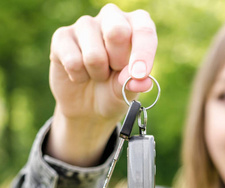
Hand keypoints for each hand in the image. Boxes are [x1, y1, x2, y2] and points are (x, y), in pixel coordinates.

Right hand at [46, 3, 157, 165]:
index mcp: (136, 31)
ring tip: (96, 77)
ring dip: (95, 68)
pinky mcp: (63, 38)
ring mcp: (85, 28)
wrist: (89, 110)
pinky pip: (68, 50)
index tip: (140, 72)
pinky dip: (75, 70)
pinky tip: (79, 76)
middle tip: (112, 73)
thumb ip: (135, 83)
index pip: (144, 27)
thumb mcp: (129, 94)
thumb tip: (143, 76)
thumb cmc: (116, 96)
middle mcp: (112, 23)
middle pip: (116, 24)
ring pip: (91, 41)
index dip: (144, 48)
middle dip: (116, 57)